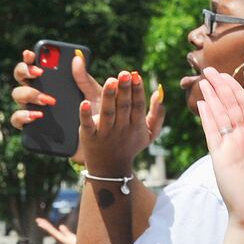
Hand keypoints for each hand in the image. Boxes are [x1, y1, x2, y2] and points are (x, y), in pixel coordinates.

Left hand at [10, 49, 164, 164]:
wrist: (110, 170)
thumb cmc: (130, 145)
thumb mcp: (149, 134)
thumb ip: (157, 114)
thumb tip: (160, 93)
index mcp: (136, 125)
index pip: (138, 105)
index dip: (137, 90)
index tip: (136, 75)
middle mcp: (122, 129)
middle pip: (124, 107)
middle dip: (125, 90)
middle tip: (124, 73)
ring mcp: (106, 133)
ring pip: (107, 114)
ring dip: (109, 97)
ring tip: (110, 81)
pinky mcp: (90, 137)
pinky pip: (88, 125)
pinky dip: (86, 115)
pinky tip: (83, 103)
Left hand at [34, 217, 76, 243]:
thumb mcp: (70, 237)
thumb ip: (65, 231)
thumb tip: (60, 226)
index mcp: (58, 236)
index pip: (49, 228)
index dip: (44, 224)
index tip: (39, 221)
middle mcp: (57, 237)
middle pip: (48, 229)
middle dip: (43, 224)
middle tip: (37, 220)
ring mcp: (58, 238)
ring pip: (50, 230)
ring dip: (46, 226)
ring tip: (40, 223)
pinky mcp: (61, 238)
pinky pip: (53, 232)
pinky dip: (50, 229)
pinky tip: (49, 228)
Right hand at [196, 69, 243, 230]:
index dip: (242, 91)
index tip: (238, 74)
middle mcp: (242, 141)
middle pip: (231, 107)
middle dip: (223, 87)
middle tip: (213, 68)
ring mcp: (229, 147)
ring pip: (220, 115)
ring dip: (212, 96)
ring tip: (205, 77)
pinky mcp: (220, 156)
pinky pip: (212, 132)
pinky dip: (206, 117)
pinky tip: (202, 101)